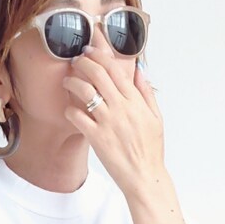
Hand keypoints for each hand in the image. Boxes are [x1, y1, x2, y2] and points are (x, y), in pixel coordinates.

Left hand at [61, 29, 164, 195]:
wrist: (144, 175)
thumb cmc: (150, 149)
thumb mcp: (156, 118)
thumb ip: (146, 92)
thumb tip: (139, 71)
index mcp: (135, 101)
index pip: (115, 68)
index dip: (100, 53)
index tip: (90, 48)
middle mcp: (121, 108)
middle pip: (98, 74)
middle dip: (83, 62)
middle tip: (76, 60)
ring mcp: (107, 122)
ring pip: (85, 91)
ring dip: (73, 82)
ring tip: (68, 82)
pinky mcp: (96, 137)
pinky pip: (76, 117)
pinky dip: (69, 110)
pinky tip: (69, 110)